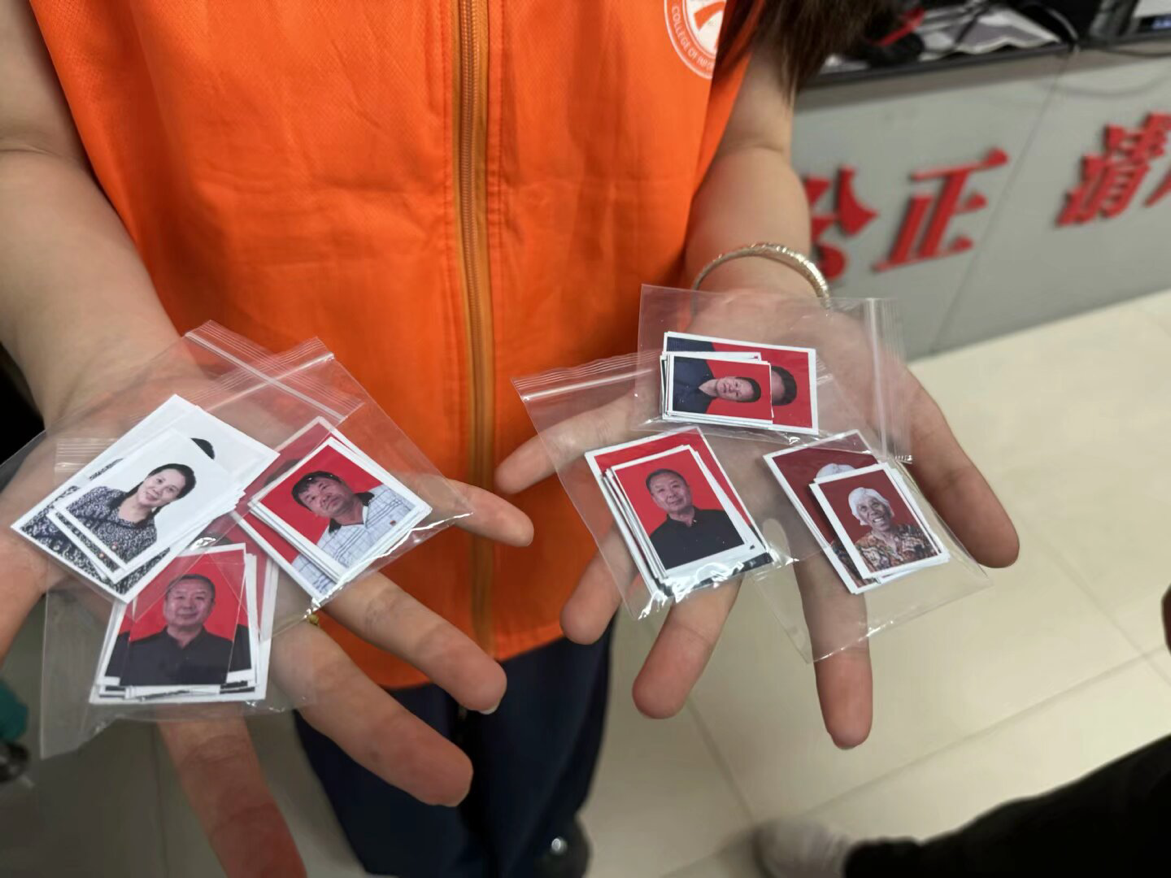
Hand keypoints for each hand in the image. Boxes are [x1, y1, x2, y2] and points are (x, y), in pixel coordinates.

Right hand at [0, 369, 533, 875]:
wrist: (131, 398)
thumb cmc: (83, 482)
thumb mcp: (18, 545)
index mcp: (195, 635)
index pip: (217, 745)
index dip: (243, 814)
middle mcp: (267, 605)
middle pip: (329, 687)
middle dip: (385, 735)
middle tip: (449, 784)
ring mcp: (309, 546)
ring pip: (382, 606)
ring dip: (438, 642)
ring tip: (490, 688)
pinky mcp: (337, 483)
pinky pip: (412, 500)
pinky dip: (462, 511)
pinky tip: (514, 533)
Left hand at [495, 288, 1018, 747]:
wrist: (784, 296)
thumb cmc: (840, 362)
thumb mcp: (910, 416)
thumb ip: (949, 480)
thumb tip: (1007, 554)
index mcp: (796, 504)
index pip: (824, 593)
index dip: (840, 661)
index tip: (847, 732)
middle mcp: (732, 495)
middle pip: (709, 578)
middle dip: (684, 639)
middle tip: (656, 704)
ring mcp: (682, 452)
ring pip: (640, 521)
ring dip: (604, 569)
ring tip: (574, 627)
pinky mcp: (644, 405)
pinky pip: (591, 430)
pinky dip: (552, 448)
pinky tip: (511, 476)